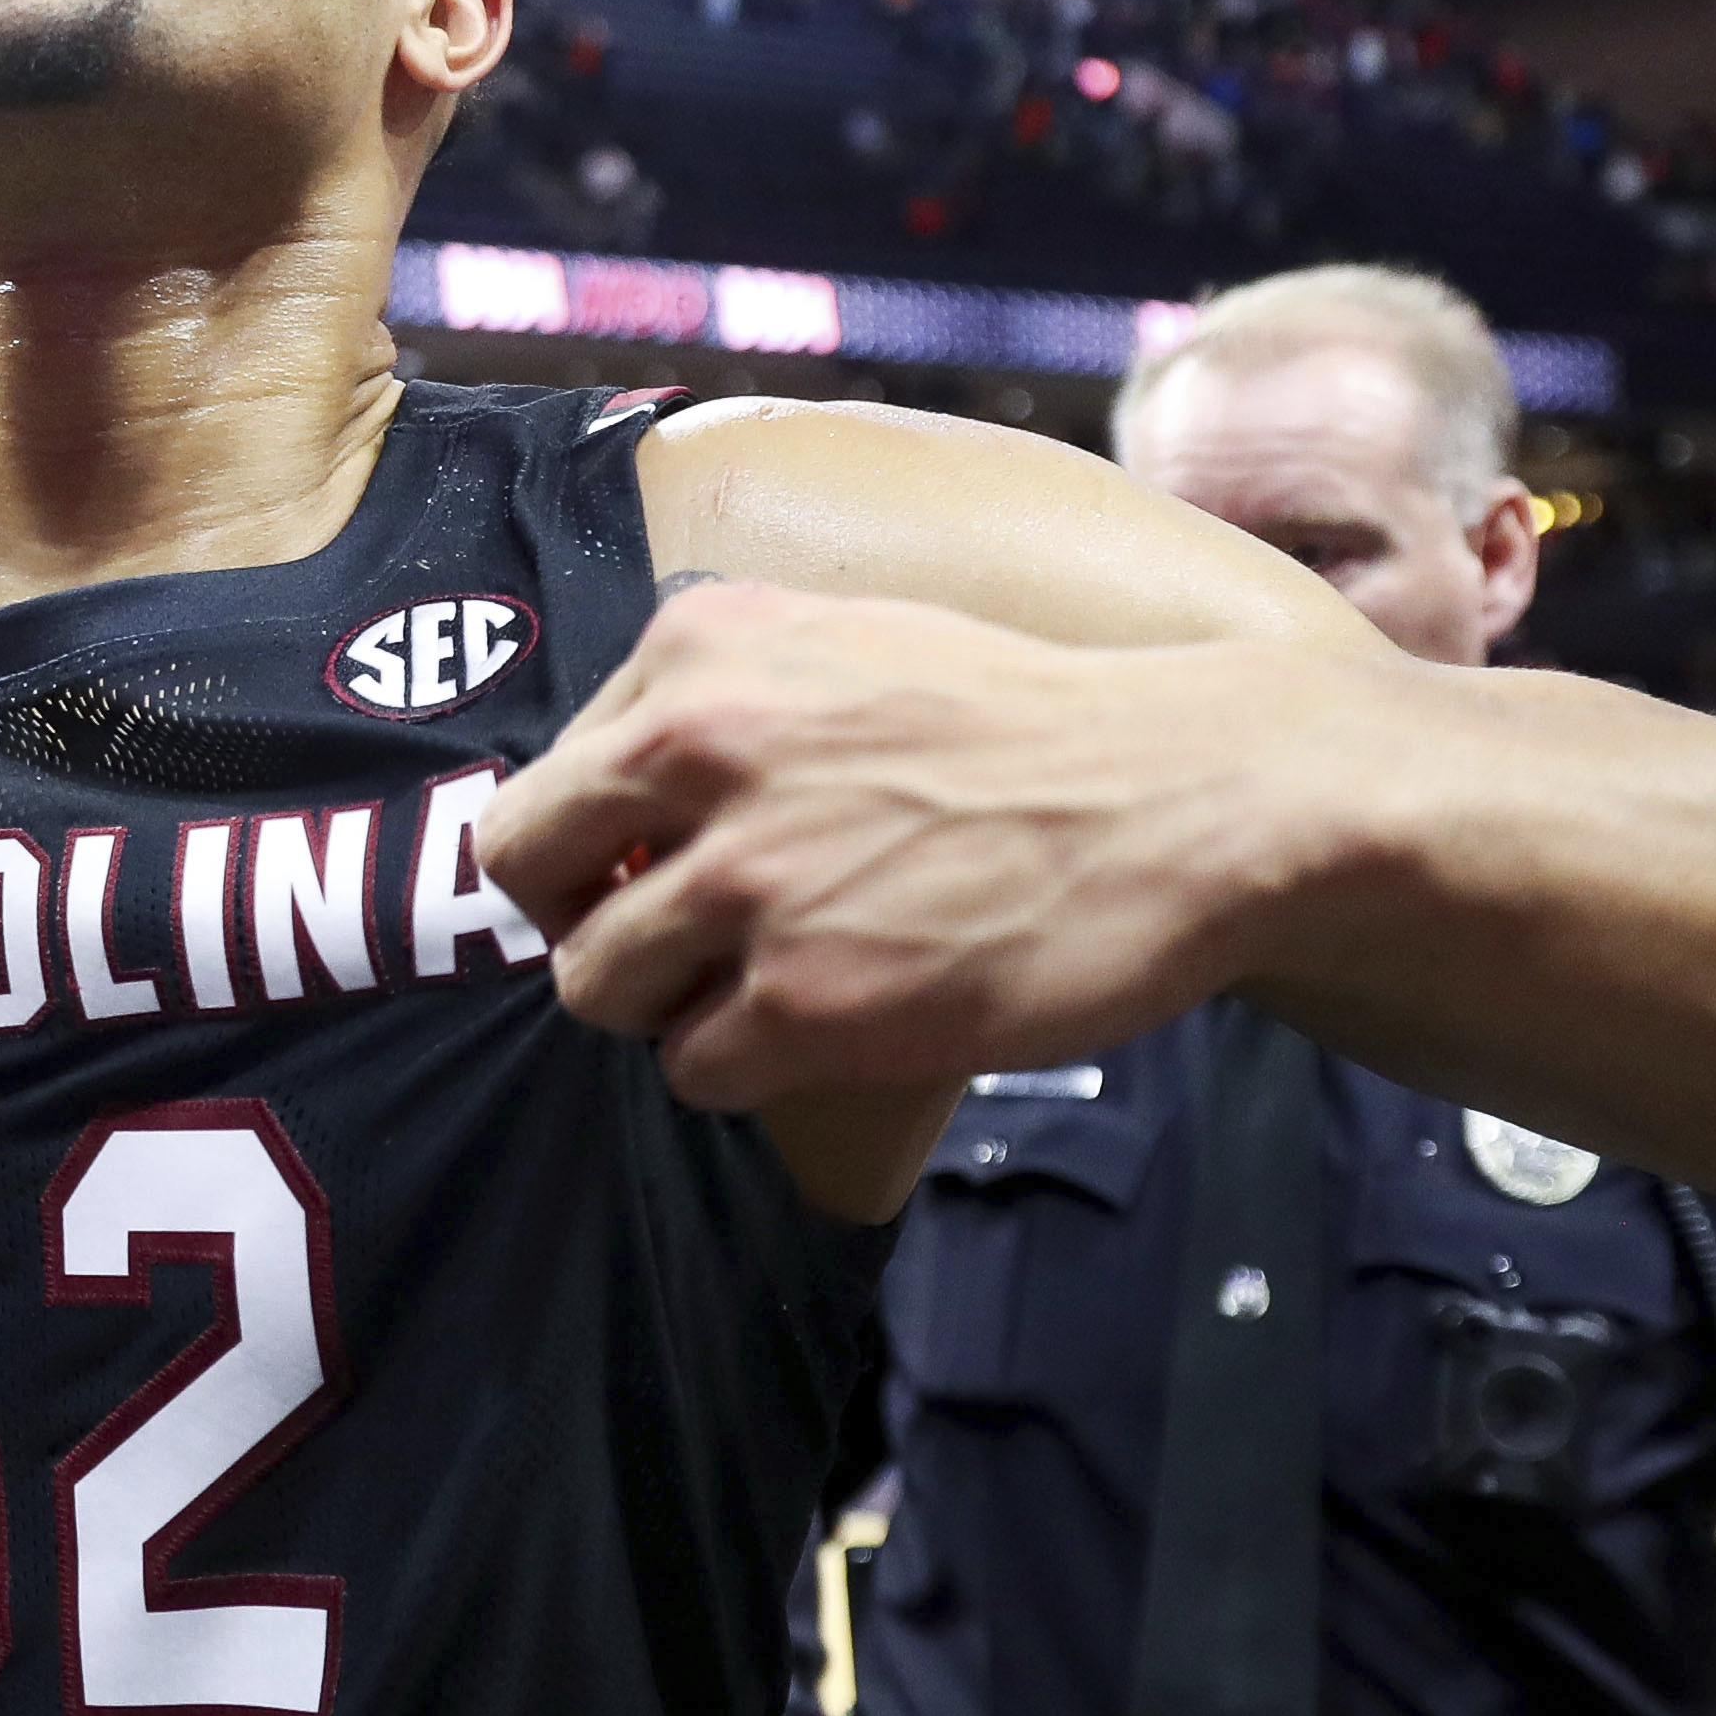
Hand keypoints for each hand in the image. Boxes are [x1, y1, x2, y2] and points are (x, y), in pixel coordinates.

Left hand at [477, 584, 1356, 1108]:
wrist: (1190, 796)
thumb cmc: (1034, 726)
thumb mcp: (850, 647)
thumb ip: (725, 703)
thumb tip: (624, 797)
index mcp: (698, 650)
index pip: (546, 778)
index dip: (585, 846)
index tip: (652, 869)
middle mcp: (697, 750)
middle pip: (526, 875)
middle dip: (585, 918)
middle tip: (668, 944)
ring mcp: (745, 881)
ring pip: (597, 986)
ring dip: (667, 1004)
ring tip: (765, 987)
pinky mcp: (803, 1001)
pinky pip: (692, 1067)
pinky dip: (742, 1067)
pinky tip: (825, 1029)